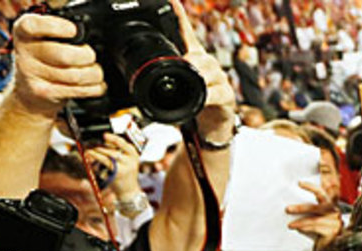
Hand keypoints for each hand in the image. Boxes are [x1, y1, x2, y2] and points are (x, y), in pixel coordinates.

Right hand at [9, 13, 105, 117]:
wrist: (29, 89)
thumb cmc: (43, 57)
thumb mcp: (43, 38)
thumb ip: (59, 32)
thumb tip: (85, 38)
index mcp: (23, 32)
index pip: (32, 25)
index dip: (56, 27)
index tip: (73, 30)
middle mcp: (24, 52)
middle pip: (64, 55)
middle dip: (86, 56)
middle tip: (89, 56)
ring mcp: (32, 75)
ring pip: (74, 75)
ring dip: (94, 74)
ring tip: (94, 71)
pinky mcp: (44, 93)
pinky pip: (78, 90)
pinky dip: (95, 88)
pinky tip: (94, 84)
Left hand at [84, 132, 141, 201]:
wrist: (129, 191)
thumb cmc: (125, 175)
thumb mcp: (126, 162)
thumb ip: (118, 152)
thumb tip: (103, 142)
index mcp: (134, 154)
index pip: (123, 142)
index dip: (113, 137)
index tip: (104, 135)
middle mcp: (131, 159)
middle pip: (114, 148)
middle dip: (101, 145)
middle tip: (91, 143)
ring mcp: (126, 165)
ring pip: (110, 153)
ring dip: (98, 150)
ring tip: (89, 149)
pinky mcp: (119, 172)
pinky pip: (106, 161)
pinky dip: (97, 156)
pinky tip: (90, 154)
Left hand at [170, 0, 235, 141]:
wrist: (213, 126)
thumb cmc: (195, 103)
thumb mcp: (177, 87)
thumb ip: (164, 77)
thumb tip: (134, 74)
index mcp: (195, 59)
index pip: (186, 34)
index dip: (179, 17)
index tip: (172, 2)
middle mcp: (209, 65)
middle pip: (199, 55)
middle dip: (189, 61)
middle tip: (183, 65)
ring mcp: (220, 80)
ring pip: (208, 71)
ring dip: (198, 76)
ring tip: (194, 81)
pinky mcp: (227, 96)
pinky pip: (216, 92)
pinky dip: (207, 95)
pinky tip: (203, 96)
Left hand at [286, 179, 341, 244]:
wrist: (329, 250)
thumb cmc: (320, 234)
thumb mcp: (315, 219)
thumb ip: (309, 212)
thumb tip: (291, 207)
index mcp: (331, 206)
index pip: (322, 193)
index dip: (311, 187)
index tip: (299, 183)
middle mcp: (335, 213)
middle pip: (317, 207)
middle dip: (301, 208)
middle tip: (288, 209)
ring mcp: (336, 223)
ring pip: (314, 219)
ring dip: (300, 222)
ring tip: (290, 225)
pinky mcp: (333, 232)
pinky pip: (316, 228)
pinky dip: (306, 228)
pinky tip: (298, 229)